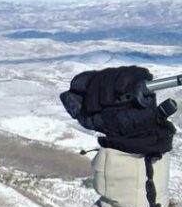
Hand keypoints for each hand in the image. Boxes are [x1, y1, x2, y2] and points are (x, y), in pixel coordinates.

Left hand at [60, 66, 175, 155]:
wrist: (135, 133)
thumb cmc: (113, 125)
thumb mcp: (90, 119)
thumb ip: (76, 107)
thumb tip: (64, 94)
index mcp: (98, 87)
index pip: (85, 77)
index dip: (80, 82)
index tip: (76, 88)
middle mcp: (112, 79)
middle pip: (98, 76)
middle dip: (93, 94)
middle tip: (97, 108)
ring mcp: (127, 76)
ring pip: (111, 74)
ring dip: (106, 92)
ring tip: (110, 104)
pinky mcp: (141, 77)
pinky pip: (130, 73)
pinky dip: (123, 82)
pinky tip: (121, 91)